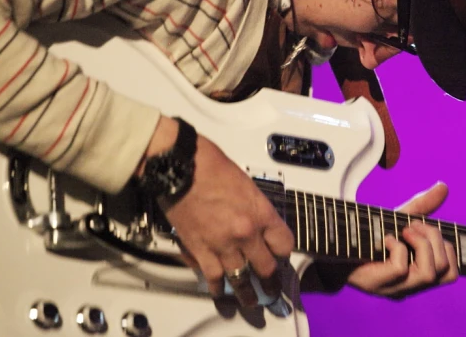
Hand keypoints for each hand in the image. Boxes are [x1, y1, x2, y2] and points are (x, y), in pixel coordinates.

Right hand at [146, 118, 293, 304]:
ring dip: (246, 292)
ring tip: (250, 300)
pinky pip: (213, 277)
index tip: (280, 256)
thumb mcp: (247, 184)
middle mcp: (246, 232)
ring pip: (241, 279)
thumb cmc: (211, 165)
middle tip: (271, 286)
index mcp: (261, 212)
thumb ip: (255, 207)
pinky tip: (221, 291)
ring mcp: (222, 243)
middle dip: (269, 279)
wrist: (181, 165)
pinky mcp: (199, 249)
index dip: (283, 252)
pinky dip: (218, 287)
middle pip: (266, 267)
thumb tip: (258, 221)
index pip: (285, 244)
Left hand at [347, 182, 457, 298]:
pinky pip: (400, 267)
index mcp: (418, 276)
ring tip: (405, 230)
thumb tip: (444, 186)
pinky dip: (397, 246)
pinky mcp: (376, 285)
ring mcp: (394, 289)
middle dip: (435, 239)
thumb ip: (421, 207)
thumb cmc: (368, 235)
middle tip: (414, 225)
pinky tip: (386, 238)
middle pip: (446, 272)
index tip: (426, 228)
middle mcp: (410, 287)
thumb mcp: (398, 219)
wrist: (331, 247)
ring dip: (421, 243)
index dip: (448, 248)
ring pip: (428, 273)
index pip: (451, 274)